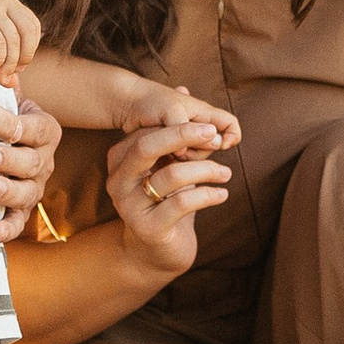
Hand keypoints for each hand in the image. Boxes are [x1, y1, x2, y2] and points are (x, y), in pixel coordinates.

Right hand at [0, 0, 41, 77]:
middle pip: (30, 33)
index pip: (33, 27)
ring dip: (8, 64)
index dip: (29, 49)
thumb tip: (15, 83)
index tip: (15, 67)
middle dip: (22, 58)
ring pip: (15, 42)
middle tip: (8, 74)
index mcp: (7, 2)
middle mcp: (2, 0)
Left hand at [0, 95, 59, 242]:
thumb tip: (4, 73)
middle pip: (33, 163)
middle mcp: (43, 160)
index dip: (24, 129)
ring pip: (28, 193)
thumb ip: (0, 83)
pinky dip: (7, 229)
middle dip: (10, 161)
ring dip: (9, 191)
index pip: (40, 129)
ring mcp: (33, 187)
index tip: (7, 128)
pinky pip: (18, 222)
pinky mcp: (20, 210)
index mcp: (44, 129)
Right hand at [105, 122, 234, 279]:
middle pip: (146, 147)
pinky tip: (222, 194)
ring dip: (206, 170)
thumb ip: (173, 133)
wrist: (156, 253)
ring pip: (171, 175)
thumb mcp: (167, 166)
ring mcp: (130, 207)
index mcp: (119, 163)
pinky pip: (183, 203)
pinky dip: (208, 194)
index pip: (145, 133)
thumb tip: (183, 89)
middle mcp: (118, 183)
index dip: (177, 127)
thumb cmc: (165, 203)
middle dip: (183, 135)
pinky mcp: (149, 229)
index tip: (207, 128)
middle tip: (213, 134)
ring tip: (226, 172)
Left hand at [111, 74, 242, 150]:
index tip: (218, 146)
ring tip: (166, 148)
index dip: (231, 137)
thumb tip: (188, 152)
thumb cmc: (149, 101)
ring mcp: (184, 136)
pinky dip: (172, 158)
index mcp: (202, 112)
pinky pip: (180, 158)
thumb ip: (184, 131)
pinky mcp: (171, 146)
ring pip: (196, 155)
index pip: (230, 125)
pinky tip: (160, 153)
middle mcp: (196, 125)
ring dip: (184, 157)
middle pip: (213, 146)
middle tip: (179, 148)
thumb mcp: (169, 111)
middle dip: (200, 151)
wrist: (126, 102)